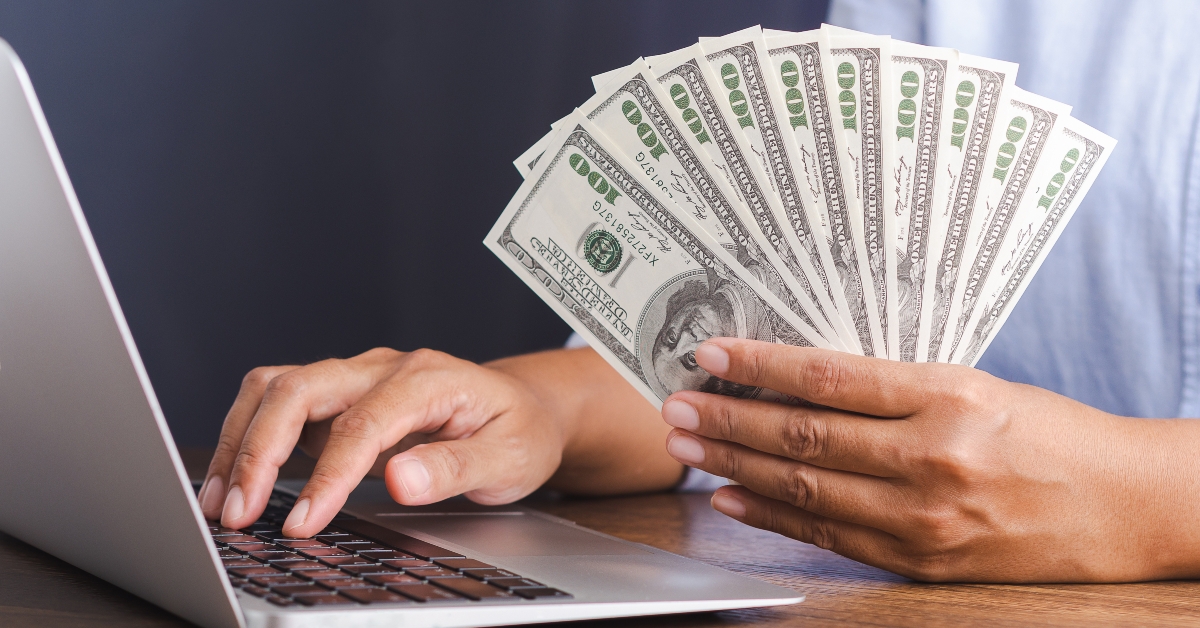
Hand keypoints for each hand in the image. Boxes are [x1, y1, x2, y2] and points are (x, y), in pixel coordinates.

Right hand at [197, 348, 564, 536]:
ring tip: (219, 502)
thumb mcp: (510, 457)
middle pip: (300, 389)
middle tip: (237, 513)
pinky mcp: (337, 397)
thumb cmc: (517, 432)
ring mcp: (355, 378)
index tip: (303, 525)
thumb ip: (456, 468)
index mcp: (427, 378)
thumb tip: (400, 480)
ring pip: (276, 388)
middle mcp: (382, 368)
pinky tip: (234, 483)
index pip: (362, 424)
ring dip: (240, 440)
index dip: (327, 476)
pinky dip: (247, 439)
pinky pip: (277, 404)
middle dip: (259, 450)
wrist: (522, 408)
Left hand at [659, 338, 1199, 581]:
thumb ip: (893, 385)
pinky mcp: (921, 560)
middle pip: (804, 435)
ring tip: (687, 447)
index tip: (711, 353)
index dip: (761, 364)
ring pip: (805, 486)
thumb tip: (800, 375)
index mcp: (949, 396)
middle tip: (676, 405)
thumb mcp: (976, 385)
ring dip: (734, 467)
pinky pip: (828, 536)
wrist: (1120, 506)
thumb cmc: (1048, 434)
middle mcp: (932, 456)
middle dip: (729, 420)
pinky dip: (772, 516)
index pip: (831, 377)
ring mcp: (924, 516)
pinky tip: (730, 499)